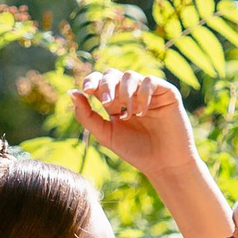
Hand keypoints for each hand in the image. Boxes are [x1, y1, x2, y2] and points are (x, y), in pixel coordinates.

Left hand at [71, 70, 194, 180]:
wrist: (163, 163)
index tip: (87, 90)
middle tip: (107, 102)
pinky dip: (142, 94)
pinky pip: (149, 81)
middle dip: (107, 84)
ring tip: (128, 114)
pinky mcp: (166, 92)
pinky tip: (143, 112)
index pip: (99, 82)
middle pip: (112, 74)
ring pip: (129, 75)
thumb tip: (71, 93)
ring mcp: (148, 91)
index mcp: (114, 102)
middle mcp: (130, 94)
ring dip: (125, 93)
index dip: (91, 80)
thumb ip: (87, 115)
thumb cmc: (135, 151)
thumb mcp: (105, 134)